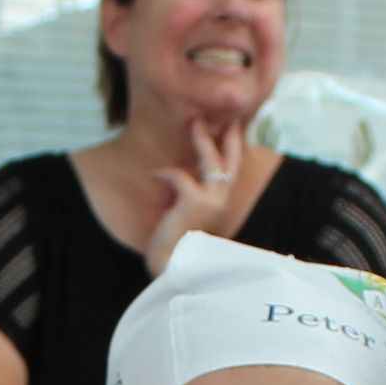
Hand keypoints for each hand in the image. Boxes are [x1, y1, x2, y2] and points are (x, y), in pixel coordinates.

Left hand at [143, 116, 249, 273]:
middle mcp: (222, 201)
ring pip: (210, 161)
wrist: (172, 266)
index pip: (231, 170)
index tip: (232, 127)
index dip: (233, 148)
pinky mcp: (195, 202)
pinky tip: (153, 176)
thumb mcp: (183, 212)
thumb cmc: (174, 242)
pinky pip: (179, 175)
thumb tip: (174, 174)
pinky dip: (164, 174)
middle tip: (223, 118)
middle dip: (227, 137)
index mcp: (221, 203)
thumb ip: (185, 193)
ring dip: (202, 141)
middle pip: (229, 161)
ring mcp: (212, 201)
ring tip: (193, 123)